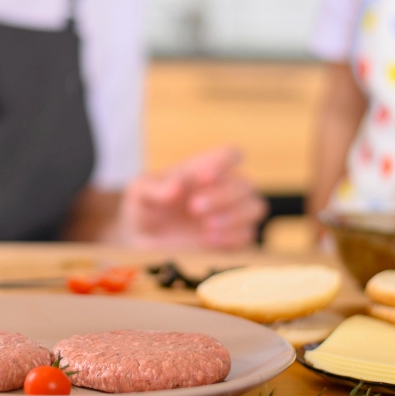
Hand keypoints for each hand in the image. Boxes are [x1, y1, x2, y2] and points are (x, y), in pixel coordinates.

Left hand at [119, 147, 266, 248]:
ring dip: (234, 217)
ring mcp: (230, 213)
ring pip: (254, 207)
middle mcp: (223, 188)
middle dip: (222, 196)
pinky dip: (232, 238)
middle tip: (194, 208)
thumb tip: (177, 187)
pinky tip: (208, 241)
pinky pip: (248, 235)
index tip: (204, 177)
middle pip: (245, 183)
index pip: (231, 155)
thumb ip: (156, 187)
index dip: (225, 163)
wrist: (142, 238)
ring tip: (206, 227)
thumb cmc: (144, 205)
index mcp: (205, 168)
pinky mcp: (231, 237)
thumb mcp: (140, 192)